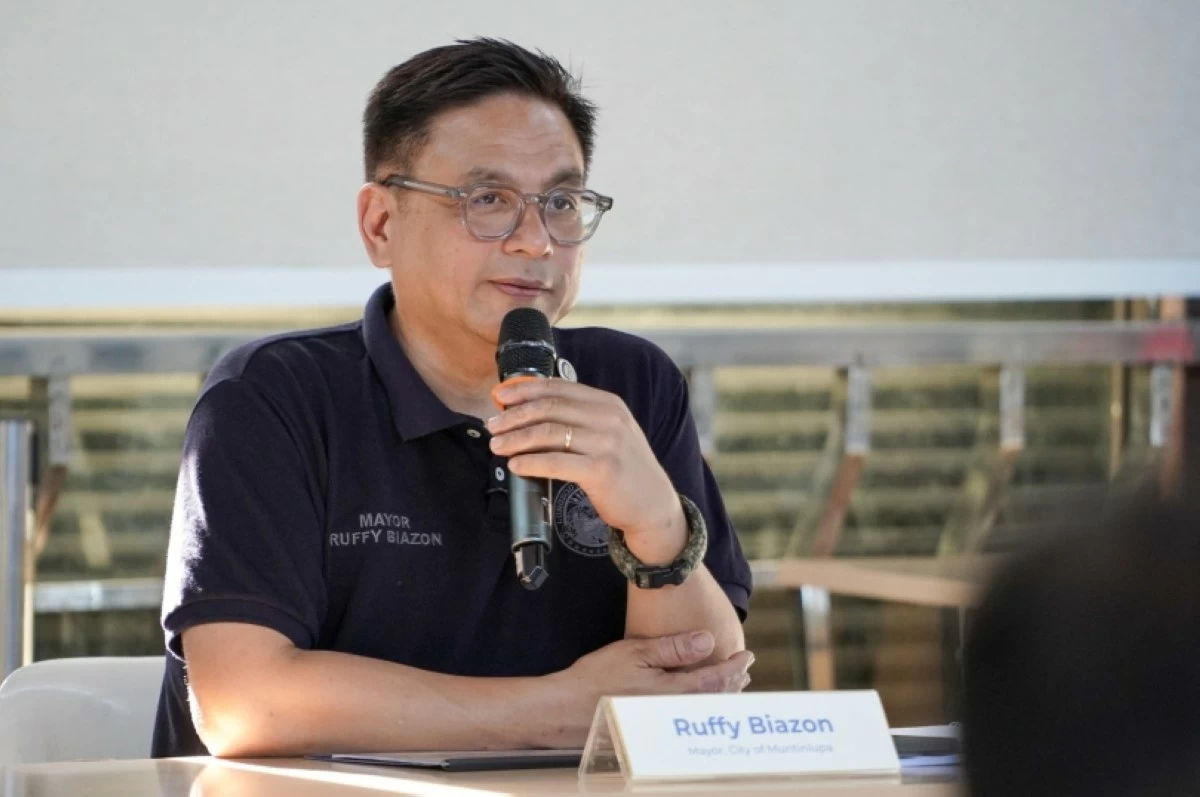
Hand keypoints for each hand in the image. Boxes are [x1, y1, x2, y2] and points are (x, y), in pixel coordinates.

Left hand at [488, 378, 685, 562]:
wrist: (653, 505)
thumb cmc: (624, 470)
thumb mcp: (609, 433)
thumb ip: (579, 418)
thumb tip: (531, 411)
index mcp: (608, 403)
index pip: (558, 388)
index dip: (524, 390)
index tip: (500, 396)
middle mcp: (608, 418)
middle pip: (549, 408)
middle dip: (514, 415)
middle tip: (493, 425)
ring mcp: (606, 443)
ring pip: (548, 432)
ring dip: (516, 438)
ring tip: (498, 446)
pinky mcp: (601, 470)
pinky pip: (555, 462)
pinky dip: (530, 462)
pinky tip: (515, 466)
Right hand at [546, 631, 754, 745]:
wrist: (567, 708)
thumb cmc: (597, 677)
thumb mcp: (635, 652)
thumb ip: (673, 648)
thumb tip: (707, 641)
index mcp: (672, 691)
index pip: (715, 681)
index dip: (734, 668)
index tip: (747, 656)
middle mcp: (672, 710)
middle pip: (713, 699)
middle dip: (732, 683)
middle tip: (744, 669)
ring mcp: (662, 720)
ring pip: (701, 708)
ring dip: (719, 695)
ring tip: (730, 683)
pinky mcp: (650, 724)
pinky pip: (686, 713)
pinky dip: (700, 703)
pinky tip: (697, 696)